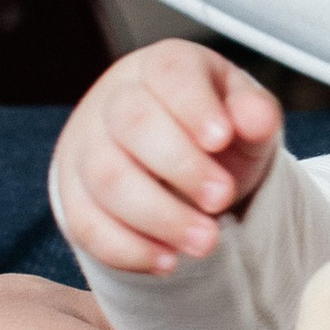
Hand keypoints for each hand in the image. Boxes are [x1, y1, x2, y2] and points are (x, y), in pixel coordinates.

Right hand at [55, 41, 283, 274]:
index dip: (193, 106)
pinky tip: (167, 262)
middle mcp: (116, 99)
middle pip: (132, 124)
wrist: (175, 159)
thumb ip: (256, 114)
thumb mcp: (245, 117)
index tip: (221, 140)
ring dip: (158, 217)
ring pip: (106, 178)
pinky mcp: (72, 194)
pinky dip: (128, 249)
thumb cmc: (212, 130)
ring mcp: (86, 146)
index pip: (169, 72)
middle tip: (222, 200)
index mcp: (163, 67)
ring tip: (206, 242)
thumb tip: (257, 118)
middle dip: (181, 167)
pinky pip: (85, 223)